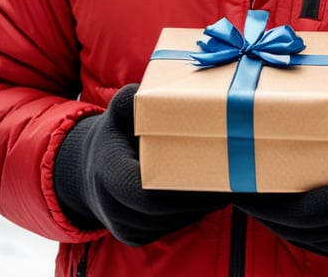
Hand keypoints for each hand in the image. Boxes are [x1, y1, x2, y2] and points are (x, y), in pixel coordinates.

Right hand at [54, 84, 229, 245]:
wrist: (92, 168)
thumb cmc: (115, 133)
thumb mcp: (119, 111)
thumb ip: (131, 101)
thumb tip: (152, 90)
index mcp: (108, 175)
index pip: (147, 195)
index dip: (183, 188)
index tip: (215, 171)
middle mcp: (113, 208)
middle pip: (166, 212)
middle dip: (200, 197)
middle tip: (235, 179)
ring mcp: (125, 228)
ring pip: (172, 222)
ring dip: (201, 207)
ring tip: (232, 184)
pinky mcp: (137, 236)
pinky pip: (170, 227)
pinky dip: (192, 212)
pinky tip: (213, 193)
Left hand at [233, 91, 327, 259]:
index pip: (307, 210)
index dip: (271, 205)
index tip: (244, 189)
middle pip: (297, 226)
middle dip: (262, 211)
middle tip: (236, 191)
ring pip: (298, 238)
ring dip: (269, 220)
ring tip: (245, 197)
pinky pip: (307, 243)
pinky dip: (284, 228)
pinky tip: (267, 210)